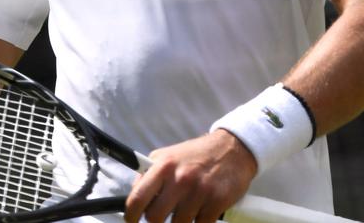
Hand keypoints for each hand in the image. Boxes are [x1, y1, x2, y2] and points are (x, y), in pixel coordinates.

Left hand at [124, 130, 257, 222]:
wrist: (233, 148)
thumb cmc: (197, 155)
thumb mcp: (168, 156)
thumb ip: (149, 174)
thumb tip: (134, 194)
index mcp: (163, 166)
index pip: (137, 197)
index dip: (130, 215)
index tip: (131, 221)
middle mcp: (180, 178)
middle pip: (155, 218)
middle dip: (157, 221)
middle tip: (163, 217)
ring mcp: (199, 191)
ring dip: (181, 221)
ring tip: (186, 209)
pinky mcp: (217, 201)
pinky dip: (199, 221)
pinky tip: (201, 210)